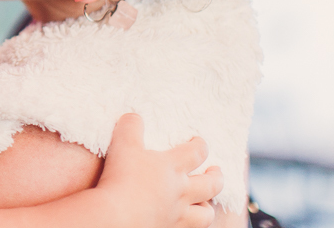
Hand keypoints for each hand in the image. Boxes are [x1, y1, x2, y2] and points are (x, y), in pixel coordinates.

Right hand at [96, 114, 222, 227]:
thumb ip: (130, 127)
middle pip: (210, 185)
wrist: (116, 217)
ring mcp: (177, 215)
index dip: (200, 146)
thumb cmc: (122, 179)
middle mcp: (181, 192)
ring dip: (207, 207)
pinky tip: (181, 222)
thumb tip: (135, 117)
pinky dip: (189, 225)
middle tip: (217, 172)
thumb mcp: (123, 144)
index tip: (200, 142)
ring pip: (205, 214)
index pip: (196, 153)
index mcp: (172, 167)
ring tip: (205, 203)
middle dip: (216, 177)